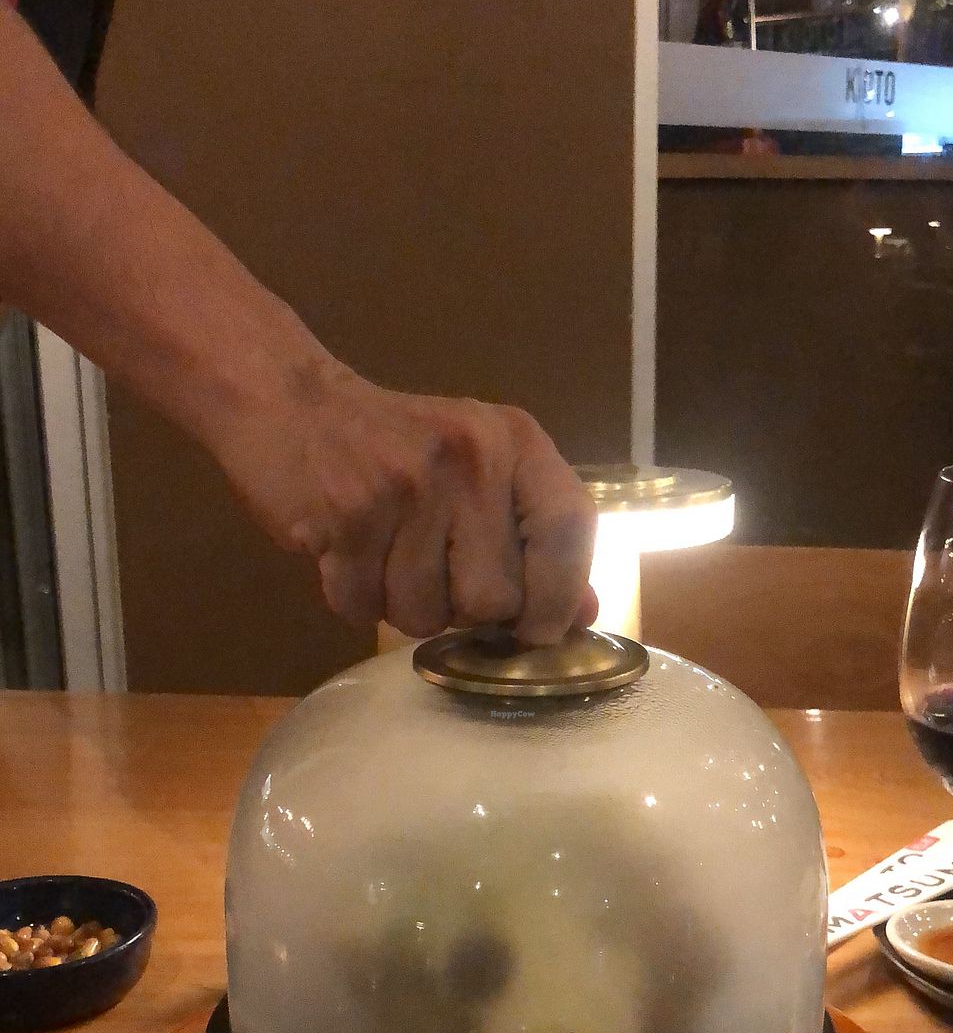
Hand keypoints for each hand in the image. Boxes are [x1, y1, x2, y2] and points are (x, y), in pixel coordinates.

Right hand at [214, 359, 597, 642]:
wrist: (290, 401)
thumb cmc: (396, 445)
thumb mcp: (481, 468)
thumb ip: (537, 538)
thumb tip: (583, 614)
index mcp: (514, 442)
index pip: (569, 532)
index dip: (559, 597)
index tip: (537, 630)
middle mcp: (470, 459)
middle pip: (494, 599)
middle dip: (463, 610)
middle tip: (434, 574)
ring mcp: (407, 487)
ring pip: (426, 614)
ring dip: (403, 607)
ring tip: (385, 558)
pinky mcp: (347, 517)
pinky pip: (365, 608)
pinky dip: (354, 600)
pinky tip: (348, 556)